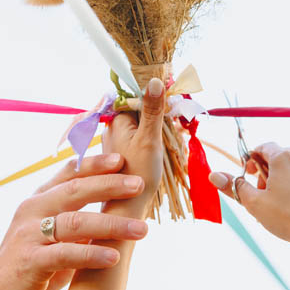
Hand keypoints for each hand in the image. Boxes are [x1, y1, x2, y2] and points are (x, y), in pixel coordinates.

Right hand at [0, 153, 148, 289]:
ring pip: (76, 221)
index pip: (69, 173)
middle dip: (110, 185)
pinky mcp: (29, 261)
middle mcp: (31, 211)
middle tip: (139, 185)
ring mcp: (28, 235)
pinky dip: (92, 254)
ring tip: (141, 229)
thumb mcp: (53, 236)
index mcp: (38, 200)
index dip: (95, 163)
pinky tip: (114, 258)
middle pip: (76, 190)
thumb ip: (76, 219)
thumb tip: (117, 209)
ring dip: (112, 224)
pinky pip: (66, 254)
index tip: (121, 159)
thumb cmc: (32, 267)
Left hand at [102, 77, 165, 205]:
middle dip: (160, 118)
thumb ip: (153, 109)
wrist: (128, 209)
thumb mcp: (150, 139)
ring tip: (171, 142)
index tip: (172, 109)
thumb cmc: (138, 174)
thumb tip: (155, 80)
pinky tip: (161, 153)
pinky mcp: (122, 154)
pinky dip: (152, 142)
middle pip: (141, 111)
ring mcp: (117, 142)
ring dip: (158, 131)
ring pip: (142, 126)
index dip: (157, 101)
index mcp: (117, 120)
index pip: (138, 97)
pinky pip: (140, 139)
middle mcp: (113, 128)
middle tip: (175, 129)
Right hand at [208, 142, 289, 256]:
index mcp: (283, 156)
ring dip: (280, 180)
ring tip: (277, 204)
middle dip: (265, 173)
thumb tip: (214, 175)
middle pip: (277, 157)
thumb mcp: (255, 203)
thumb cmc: (289, 217)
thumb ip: (234, 186)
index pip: (262, 147)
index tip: (248, 177)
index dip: (251, 161)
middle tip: (261, 195)